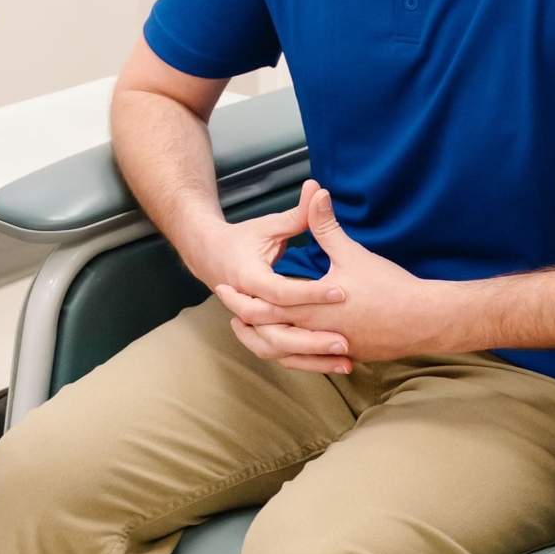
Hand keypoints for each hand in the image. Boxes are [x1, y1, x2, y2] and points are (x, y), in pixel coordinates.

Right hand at [183, 180, 351, 370]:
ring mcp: (249, 323)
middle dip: (311, 338)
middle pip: (275, 331)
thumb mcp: (269, 226)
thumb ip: (298, 214)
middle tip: (345, 339)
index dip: (311, 293)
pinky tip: (336, 365)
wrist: (208, 256)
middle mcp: (245, 305)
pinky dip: (306, 363)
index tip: (343, 291)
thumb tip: (318, 188)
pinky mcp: (258, 333)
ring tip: (346, 358)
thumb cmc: (242, 240)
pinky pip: (280, 355)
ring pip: (277, 350)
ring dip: (311, 358)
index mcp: (247, 277)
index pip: (280, 291)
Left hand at [213, 184, 457, 372]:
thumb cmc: (389, 288)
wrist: (425, 320)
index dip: (241, 297)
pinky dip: (293, 354)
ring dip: (265, 342)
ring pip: (287, 354)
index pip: (265, 307)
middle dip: (247, 321)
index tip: (223, 286)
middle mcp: (317, 335)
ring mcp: (331, 350)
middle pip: (269, 333)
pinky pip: (310, 362)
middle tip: (230, 310)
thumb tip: (315, 191)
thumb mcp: (351, 254)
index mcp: (312, 309)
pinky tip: (291, 344)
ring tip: (251, 330)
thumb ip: (325, 225)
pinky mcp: (347, 356)